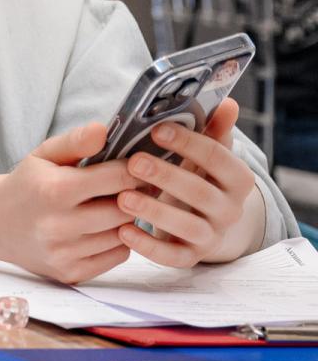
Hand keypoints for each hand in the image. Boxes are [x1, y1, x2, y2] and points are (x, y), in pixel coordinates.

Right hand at [0, 121, 138, 281]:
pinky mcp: (70, 273)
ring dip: (126, 220)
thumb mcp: (44, 155)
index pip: (118, 179)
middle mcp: (58, 225)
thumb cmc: (26, 185)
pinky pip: (117, 256)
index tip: (136, 167)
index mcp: (54, 190)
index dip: (134, 170)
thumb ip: (75, 141)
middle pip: (125, 210)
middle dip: (133, 196)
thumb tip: (104, 130)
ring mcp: (63, 253)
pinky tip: (104, 229)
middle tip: (132, 187)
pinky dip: (118, 242)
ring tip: (115, 206)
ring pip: (123, 235)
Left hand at [119, 98, 263, 266]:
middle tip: (133, 163)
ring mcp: (212, 235)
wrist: (205, 223)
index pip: (219, 158)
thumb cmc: (198, 178)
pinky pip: (173, 257)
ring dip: (155, 212)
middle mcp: (230, 209)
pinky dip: (148, 246)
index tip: (158, 129)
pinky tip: (123, 231)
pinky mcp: (191, 256)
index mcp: (237, 179)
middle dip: (167, 177)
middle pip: (202, 193)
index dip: (189, 143)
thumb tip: (227, 103)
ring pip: (188, 227)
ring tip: (123, 198)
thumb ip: (213, 131)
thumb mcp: (206, 155)